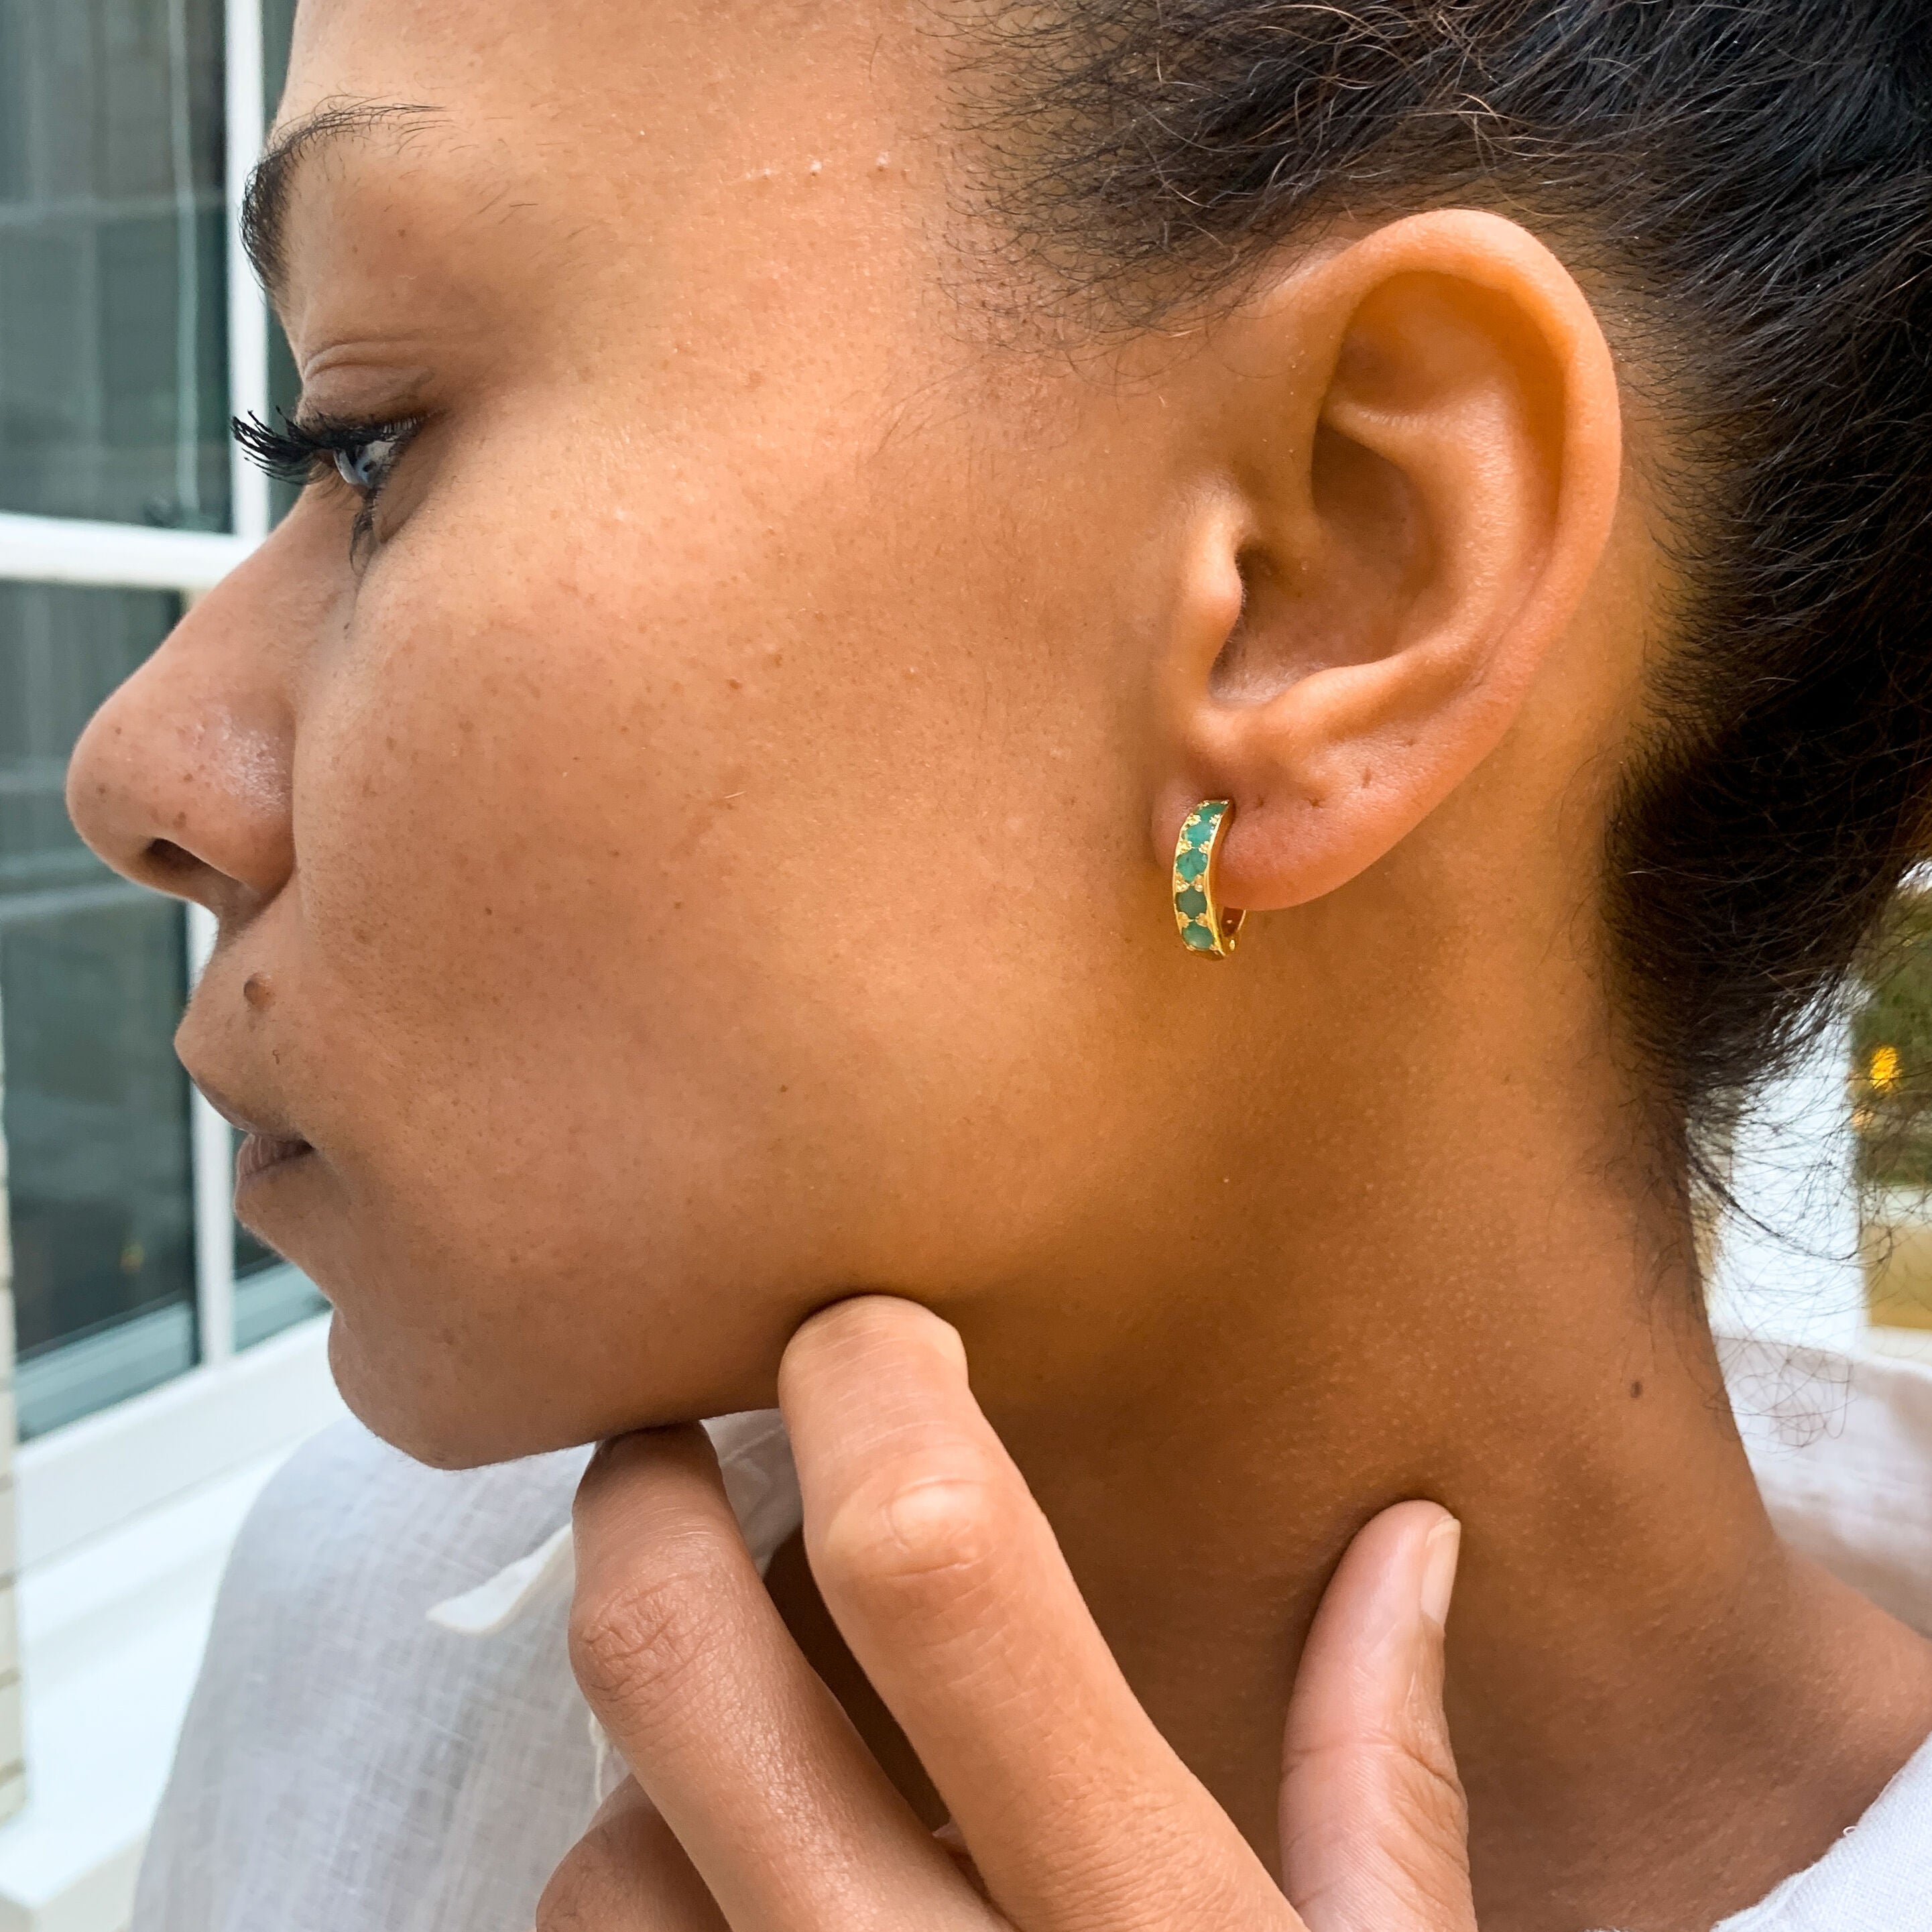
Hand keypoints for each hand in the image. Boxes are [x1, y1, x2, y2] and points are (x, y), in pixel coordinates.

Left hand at [539, 1297, 1473, 1930]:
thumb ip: (1385, 1783)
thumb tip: (1410, 1547)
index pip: (937, 1572)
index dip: (873, 1392)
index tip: (863, 1324)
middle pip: (673, 1666)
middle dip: (642, 1503)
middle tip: (682, 1439)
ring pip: (599, 1850)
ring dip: (660, 1771)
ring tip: (765, 1750)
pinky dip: (638, 1920)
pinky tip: (748, 1912)